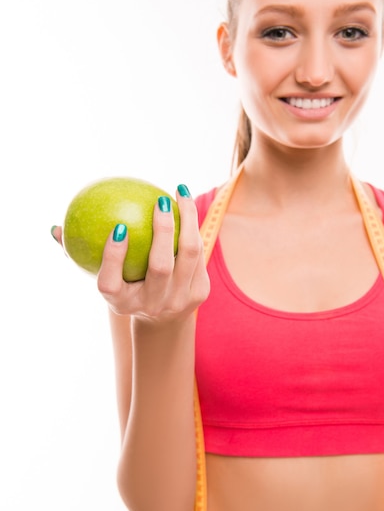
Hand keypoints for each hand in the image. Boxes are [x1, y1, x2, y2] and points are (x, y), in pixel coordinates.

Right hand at [52, 186, 209, 322]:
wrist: (163, 318)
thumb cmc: (125, 286)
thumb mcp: (105, 277)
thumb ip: (80, 254)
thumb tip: (55, 229)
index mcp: (121, 303)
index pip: (110, 283)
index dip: (113, 256)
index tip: (117, 226)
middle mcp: (151, 305)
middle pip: (159, 268)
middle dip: (162, 231)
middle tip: (160, 201)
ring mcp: (178, 301)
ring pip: (188, 255)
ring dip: (187, 219)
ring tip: (180, 192)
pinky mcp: (200, 293)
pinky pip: (198, 253)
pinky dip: (193, 227)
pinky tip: (186, 204)